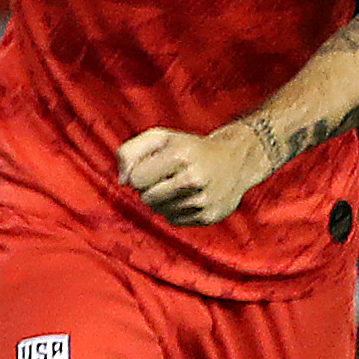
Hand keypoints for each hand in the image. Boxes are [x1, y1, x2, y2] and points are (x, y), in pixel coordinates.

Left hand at [119, 121, 269, 224]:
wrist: (236, 159)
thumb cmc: (189, 147)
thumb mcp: (159, 137)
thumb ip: (129, 152)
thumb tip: (122, 181)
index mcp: (180, 156)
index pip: (136, 179)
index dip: (138, 174)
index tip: (151, 167)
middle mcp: (194, 179)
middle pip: (146, 198)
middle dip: (148, 189)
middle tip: (165, 177)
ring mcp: (203, 200)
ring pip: (159, 211)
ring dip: (161, 200)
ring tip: (177, 185)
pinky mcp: (209, 216)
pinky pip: (173, 220)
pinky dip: (174, 210)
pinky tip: (187, 196)